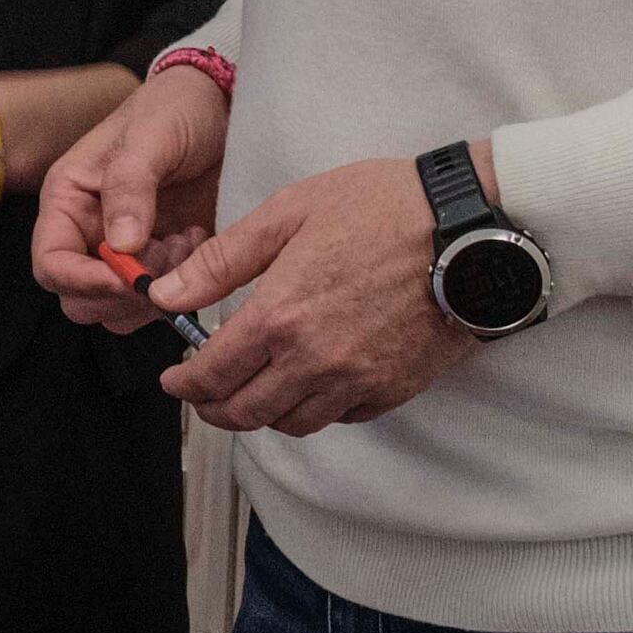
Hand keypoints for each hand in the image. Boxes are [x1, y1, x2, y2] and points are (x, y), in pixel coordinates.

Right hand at [35, 65, 230, 326]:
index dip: (82, 281)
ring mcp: (126, 251)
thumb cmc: (174, 108)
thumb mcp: (150, 137)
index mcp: (68, 201)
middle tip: (163, 261)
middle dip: (121, 294)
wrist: (221, 104)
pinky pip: (161, 299)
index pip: (51, 263)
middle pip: (80, 298)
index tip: (127, 279)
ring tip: (183, 244)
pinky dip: (182, 286)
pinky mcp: (163, 260)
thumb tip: (119, 246)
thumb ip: (130, 187)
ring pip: (120, 310)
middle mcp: (90, 232)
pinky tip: (196, 242)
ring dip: (156, 292)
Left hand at [149, 152, 481, 434]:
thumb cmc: (382, 208)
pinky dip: (314, 410)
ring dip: (262, 415)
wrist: (467, 231)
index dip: (183, 384)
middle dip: (213, 409)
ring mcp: (357, 381)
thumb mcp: (287, 214)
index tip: (174, 379)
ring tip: (252, 390)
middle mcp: (314, 361)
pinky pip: (341, 418)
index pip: (212, 375)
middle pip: (246, 413)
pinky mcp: (393, 388)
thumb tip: (165, 293)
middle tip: (202, 396)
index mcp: (279, 317)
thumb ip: (220, 261)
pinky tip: (307, 383)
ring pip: (292, 424)